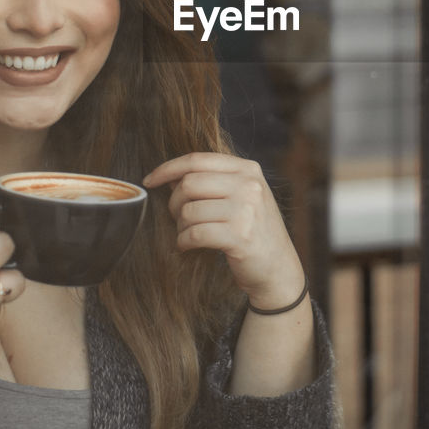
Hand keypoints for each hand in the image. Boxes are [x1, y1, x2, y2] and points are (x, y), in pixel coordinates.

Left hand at [143, 153, 305, 309]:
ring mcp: (246, 210)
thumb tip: (171, 176)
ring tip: (189, 234)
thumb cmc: (254, 231)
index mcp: (248, 170)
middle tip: (178, 218)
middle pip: (189, 183)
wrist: (279, 268)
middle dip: (174, 202)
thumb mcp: (242, 197)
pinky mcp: (239, 236)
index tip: (150, 180)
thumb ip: (213, 182)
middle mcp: (249, 185)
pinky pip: (195, 233)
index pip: (198, 160)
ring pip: (189, 210)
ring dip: (180, 226)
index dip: (168, 168)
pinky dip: (184, 241)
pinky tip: (188, 246)